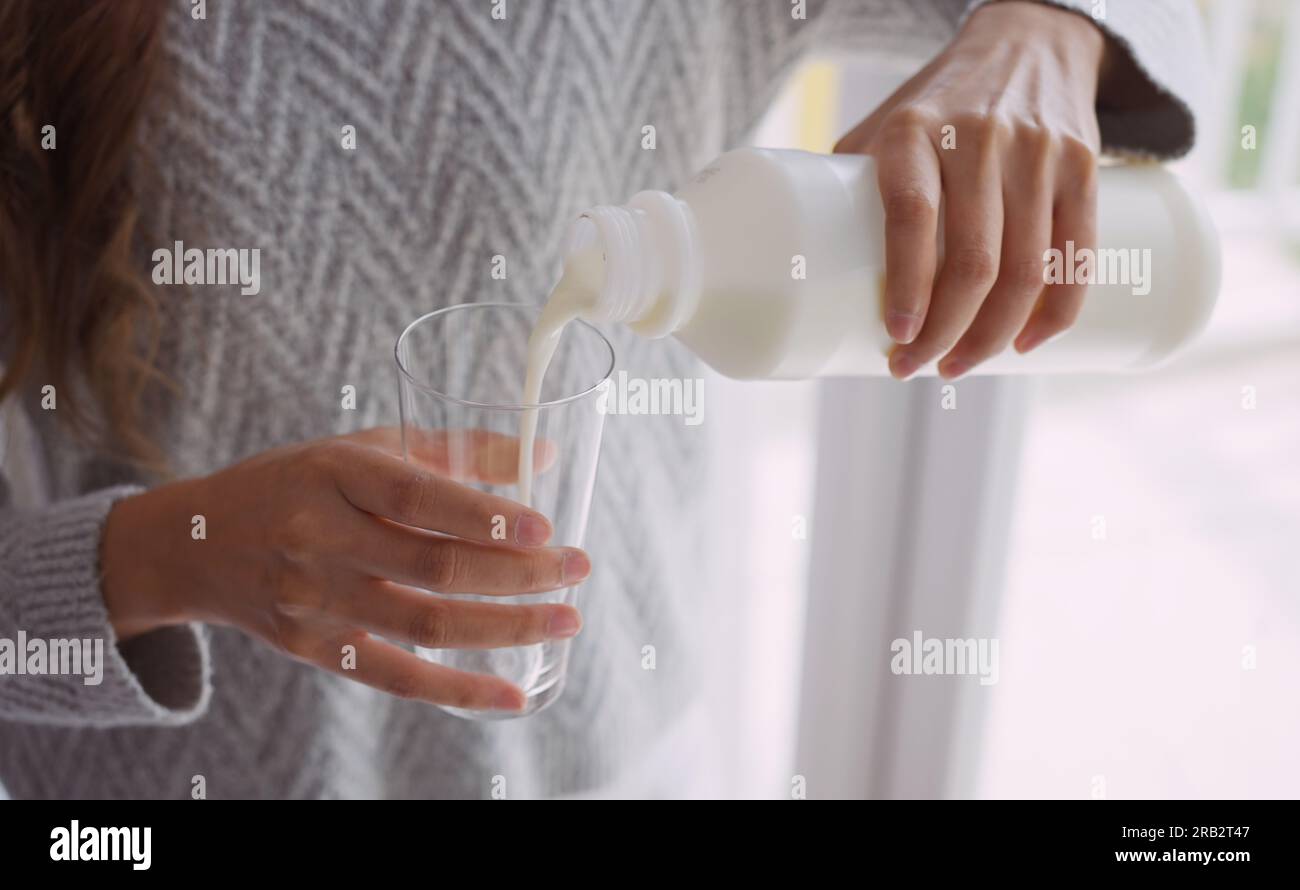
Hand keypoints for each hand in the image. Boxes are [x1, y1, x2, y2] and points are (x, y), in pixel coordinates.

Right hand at [101, 427, 588, 712]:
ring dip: (505, 628)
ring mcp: (315, 600)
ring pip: (425, 624)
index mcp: (336, 474)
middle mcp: (320, 537)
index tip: (545, 528)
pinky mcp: (316, 648)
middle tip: (578, 569)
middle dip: (518, 573)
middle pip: (434, 566)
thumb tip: (543, 458)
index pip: (418, 499)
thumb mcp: (360, 447)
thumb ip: (450, 452)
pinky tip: (512, 692)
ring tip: (565, 620)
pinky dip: (459, 690)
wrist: (198, 544)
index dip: (483, 517)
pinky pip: (396, 676)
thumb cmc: (297, 482)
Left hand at [834, 0, 1105, 378]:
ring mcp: (1037, 153)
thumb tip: (810, 274)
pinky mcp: (1083, 167)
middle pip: (973, 261)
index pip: (914, 215)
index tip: (896, 336)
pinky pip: (1077, 255)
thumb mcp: (885, 127)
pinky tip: (1027, 344)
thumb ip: (854, 187)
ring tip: (960, 365)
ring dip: (993, 336)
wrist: (1027, 42)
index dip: (908, 285)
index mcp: (914, 132)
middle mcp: (978, 139)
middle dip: (946, 332)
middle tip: (920, 367)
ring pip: (1026, 270)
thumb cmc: (936, 105)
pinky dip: (1056, 313)